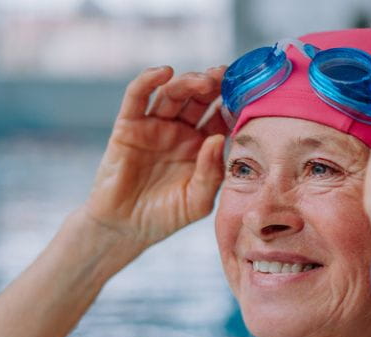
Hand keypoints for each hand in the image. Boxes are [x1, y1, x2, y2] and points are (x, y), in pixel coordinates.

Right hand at [81, 66, 229, 248]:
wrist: (124, 229)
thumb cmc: (164, 217)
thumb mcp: (197, 202)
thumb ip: (211, 174)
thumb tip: (219, 140)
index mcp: (201, 147)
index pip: (220, 117)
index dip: (232, 103)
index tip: (247, 93)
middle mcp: (180, 132)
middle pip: (198, 98)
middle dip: (213, 84)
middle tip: (225, 76)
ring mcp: (154, 126)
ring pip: (172, 93)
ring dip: (188, 81)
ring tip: (203, 81)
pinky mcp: (128, 126)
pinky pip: (137, 97)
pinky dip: (148, 80)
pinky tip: (164, 73)